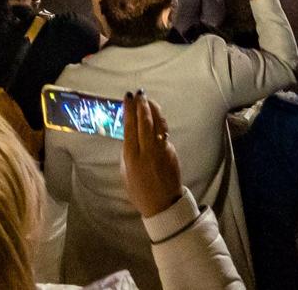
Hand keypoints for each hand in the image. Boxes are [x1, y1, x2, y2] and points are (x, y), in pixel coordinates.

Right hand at [120, 92, 183, 219]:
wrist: (162, 204)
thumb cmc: (139, 191)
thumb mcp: (125, 172)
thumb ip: (127, 153)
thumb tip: (130, 137)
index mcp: (132, 156)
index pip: (130, 127)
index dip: (129, 110)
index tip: (127, 97)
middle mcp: (147, 150)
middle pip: (145, 121)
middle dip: (142, 104)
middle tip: (139, 93)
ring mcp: (161, 149)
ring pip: (157, 123)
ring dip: (153, 109)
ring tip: (148, 100)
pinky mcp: (171, 151)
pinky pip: (164, 132)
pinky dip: (159, 122)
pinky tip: (155, 117)